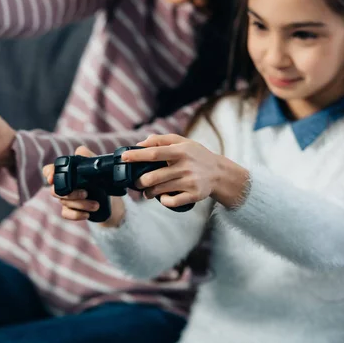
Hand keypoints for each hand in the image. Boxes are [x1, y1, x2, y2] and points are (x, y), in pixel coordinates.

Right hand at [43, 146, 125, 227]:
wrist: (111, 199)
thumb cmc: (101, 178)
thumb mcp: (96, 165)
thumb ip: (87, 155)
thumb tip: (79, 151)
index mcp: (67, 173)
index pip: (49, 170)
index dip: (49, 173)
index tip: (52, 178)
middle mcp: (63, 186)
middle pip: (55, 191)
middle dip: (71, 194)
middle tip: (86, 193)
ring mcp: (66, 199)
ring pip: (64, 202)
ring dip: (81, 204)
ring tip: (96, 205)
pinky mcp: (71, 210)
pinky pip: (66, 214)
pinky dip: (76, 214)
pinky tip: (87, 214)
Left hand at [121, 134, 247, 208]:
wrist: (219, 173)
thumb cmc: (197, 155)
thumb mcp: (183, 142)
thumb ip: (161, 139)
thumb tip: (141, 143)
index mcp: (181, 151)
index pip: (154, 153)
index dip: (137, 156)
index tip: (123, 158)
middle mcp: (185, 166)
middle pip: (153, 177)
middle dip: (140, 181)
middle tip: (138, 182)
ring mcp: (190, 182)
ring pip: (159, 190)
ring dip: (148, 192)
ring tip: (148, 191)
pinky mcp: (194, 195)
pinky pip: (171, 202)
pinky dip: (163, 201)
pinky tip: (163, 197)